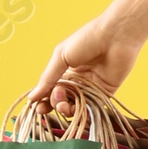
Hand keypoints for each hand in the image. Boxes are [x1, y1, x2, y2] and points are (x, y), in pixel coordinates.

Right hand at [29, 13, 144, 109]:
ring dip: (67, 109)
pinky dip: (83, 112)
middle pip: (62, 100)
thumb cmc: (87, 39)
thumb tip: (32, 97)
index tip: (38, 108)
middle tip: (58, 98)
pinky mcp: (105, 92)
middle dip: (55, 103)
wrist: (115, 36)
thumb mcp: (61, 56)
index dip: (44, 100)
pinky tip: (77, 111)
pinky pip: (92, 107)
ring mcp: (91, 87)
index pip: (51, 90)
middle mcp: (78, 80)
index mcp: (65, 70)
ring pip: (75, 106)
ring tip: (65, 104)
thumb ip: (48, 78)